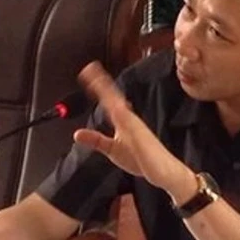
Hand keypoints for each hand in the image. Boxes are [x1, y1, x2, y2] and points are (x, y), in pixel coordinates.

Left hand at [73, 61, 190, 194]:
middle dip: (101, 82)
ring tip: (95, 74)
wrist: (161, 171)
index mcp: (122, 120)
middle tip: (89, 68)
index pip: (108, 100)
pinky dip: (116, 106)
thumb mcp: (111, 149)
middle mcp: (127, 118)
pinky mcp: (137, 130)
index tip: (89, 76)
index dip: (99, 88)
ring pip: (116, 101)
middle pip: (112, 96)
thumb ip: (96, 140)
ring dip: (106, 88)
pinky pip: (124, 115)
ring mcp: (133, 123)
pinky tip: (108, 97)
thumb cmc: (141, 159)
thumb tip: (77, 134)